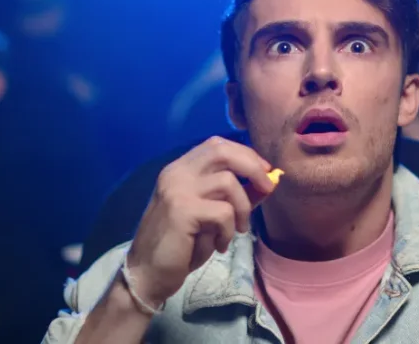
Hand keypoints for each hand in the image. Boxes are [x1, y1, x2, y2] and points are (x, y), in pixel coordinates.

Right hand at [126, 137, 275, 307]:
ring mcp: (177, 189)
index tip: (264, 172)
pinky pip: (223, 212)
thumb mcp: (212, 216)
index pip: (217, 145)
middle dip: (253, 168)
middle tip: (267, 189)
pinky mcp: (182, 210)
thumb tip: (270, 181)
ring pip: (228, 183)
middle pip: (223, 152)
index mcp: (181, 169)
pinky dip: (228, 231)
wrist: (148, 274)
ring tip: (237, 230)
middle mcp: (176, 173)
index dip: (245, 154)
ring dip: (242, 209)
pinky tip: (219, 245)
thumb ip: (236, 196)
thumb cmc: (182, 245)